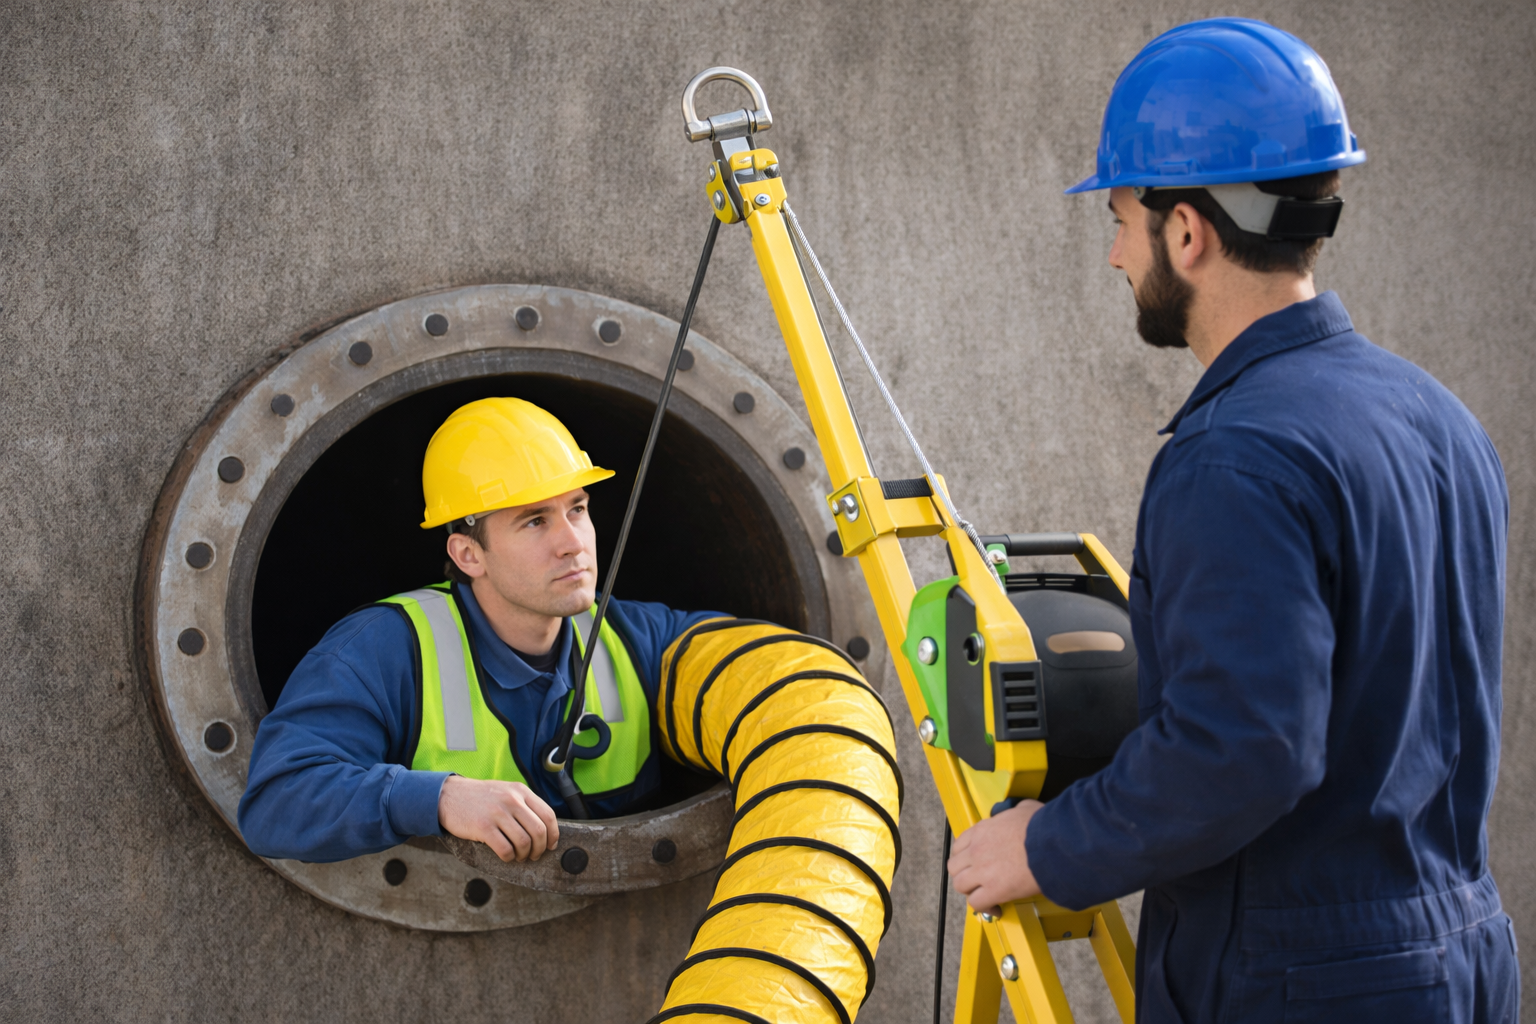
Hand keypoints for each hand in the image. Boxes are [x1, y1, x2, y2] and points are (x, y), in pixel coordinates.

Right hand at [438, 776, 559, 862]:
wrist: (448, 795)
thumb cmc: (479, 797)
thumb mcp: (505, 791)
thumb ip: (523, 804)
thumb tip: (543, 828)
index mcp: (520, 791)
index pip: (548, 815)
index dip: (553, 834)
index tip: (551, 845)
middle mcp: (512, 800)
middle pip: (539, 831)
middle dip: (540, 848)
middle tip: (534, 855)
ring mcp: (498, 813)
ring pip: (524, 842)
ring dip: (524, 855)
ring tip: (519, 856)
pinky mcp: (483, 827)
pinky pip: (505, 849)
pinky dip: (509, 857)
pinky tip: (506, 856)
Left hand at [947, 799, 1043, 911]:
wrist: (1053, 843)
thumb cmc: (1043, 827)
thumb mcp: (1026, 808)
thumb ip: (1017, 810)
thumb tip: (1022, 810)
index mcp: (983, 830)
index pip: (960, 845)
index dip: (965, 856)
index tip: (972, 862)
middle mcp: (977, 849)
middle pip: (955, 866)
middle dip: (964, 874)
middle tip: (977, 880)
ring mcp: (983, 870)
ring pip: (960, 885)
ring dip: (971, 891)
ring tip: (985, 894)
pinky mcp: (994, 890)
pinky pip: (976, 903)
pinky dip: (984, 908)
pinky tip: (996, 908)